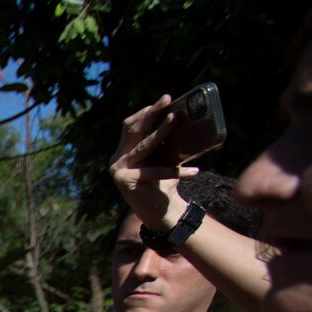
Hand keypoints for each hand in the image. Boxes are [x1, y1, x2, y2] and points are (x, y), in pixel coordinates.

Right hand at [109, 94, 199, 231]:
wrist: (159, 212)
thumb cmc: (164, 183)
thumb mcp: (165, 158)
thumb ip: (166, 143)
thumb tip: (183, 118)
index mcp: (124, 151)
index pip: (130, 125)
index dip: (146, 112)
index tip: (165, 100)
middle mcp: (117, 159)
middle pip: (133, 130)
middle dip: (151, 112)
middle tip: (167, 99)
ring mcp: (119, 170)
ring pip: (143, 146)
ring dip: (160, 131)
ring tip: (175, 119)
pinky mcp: (126, 181)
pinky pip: (155, 171)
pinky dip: (176, 172)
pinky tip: (194, 171)